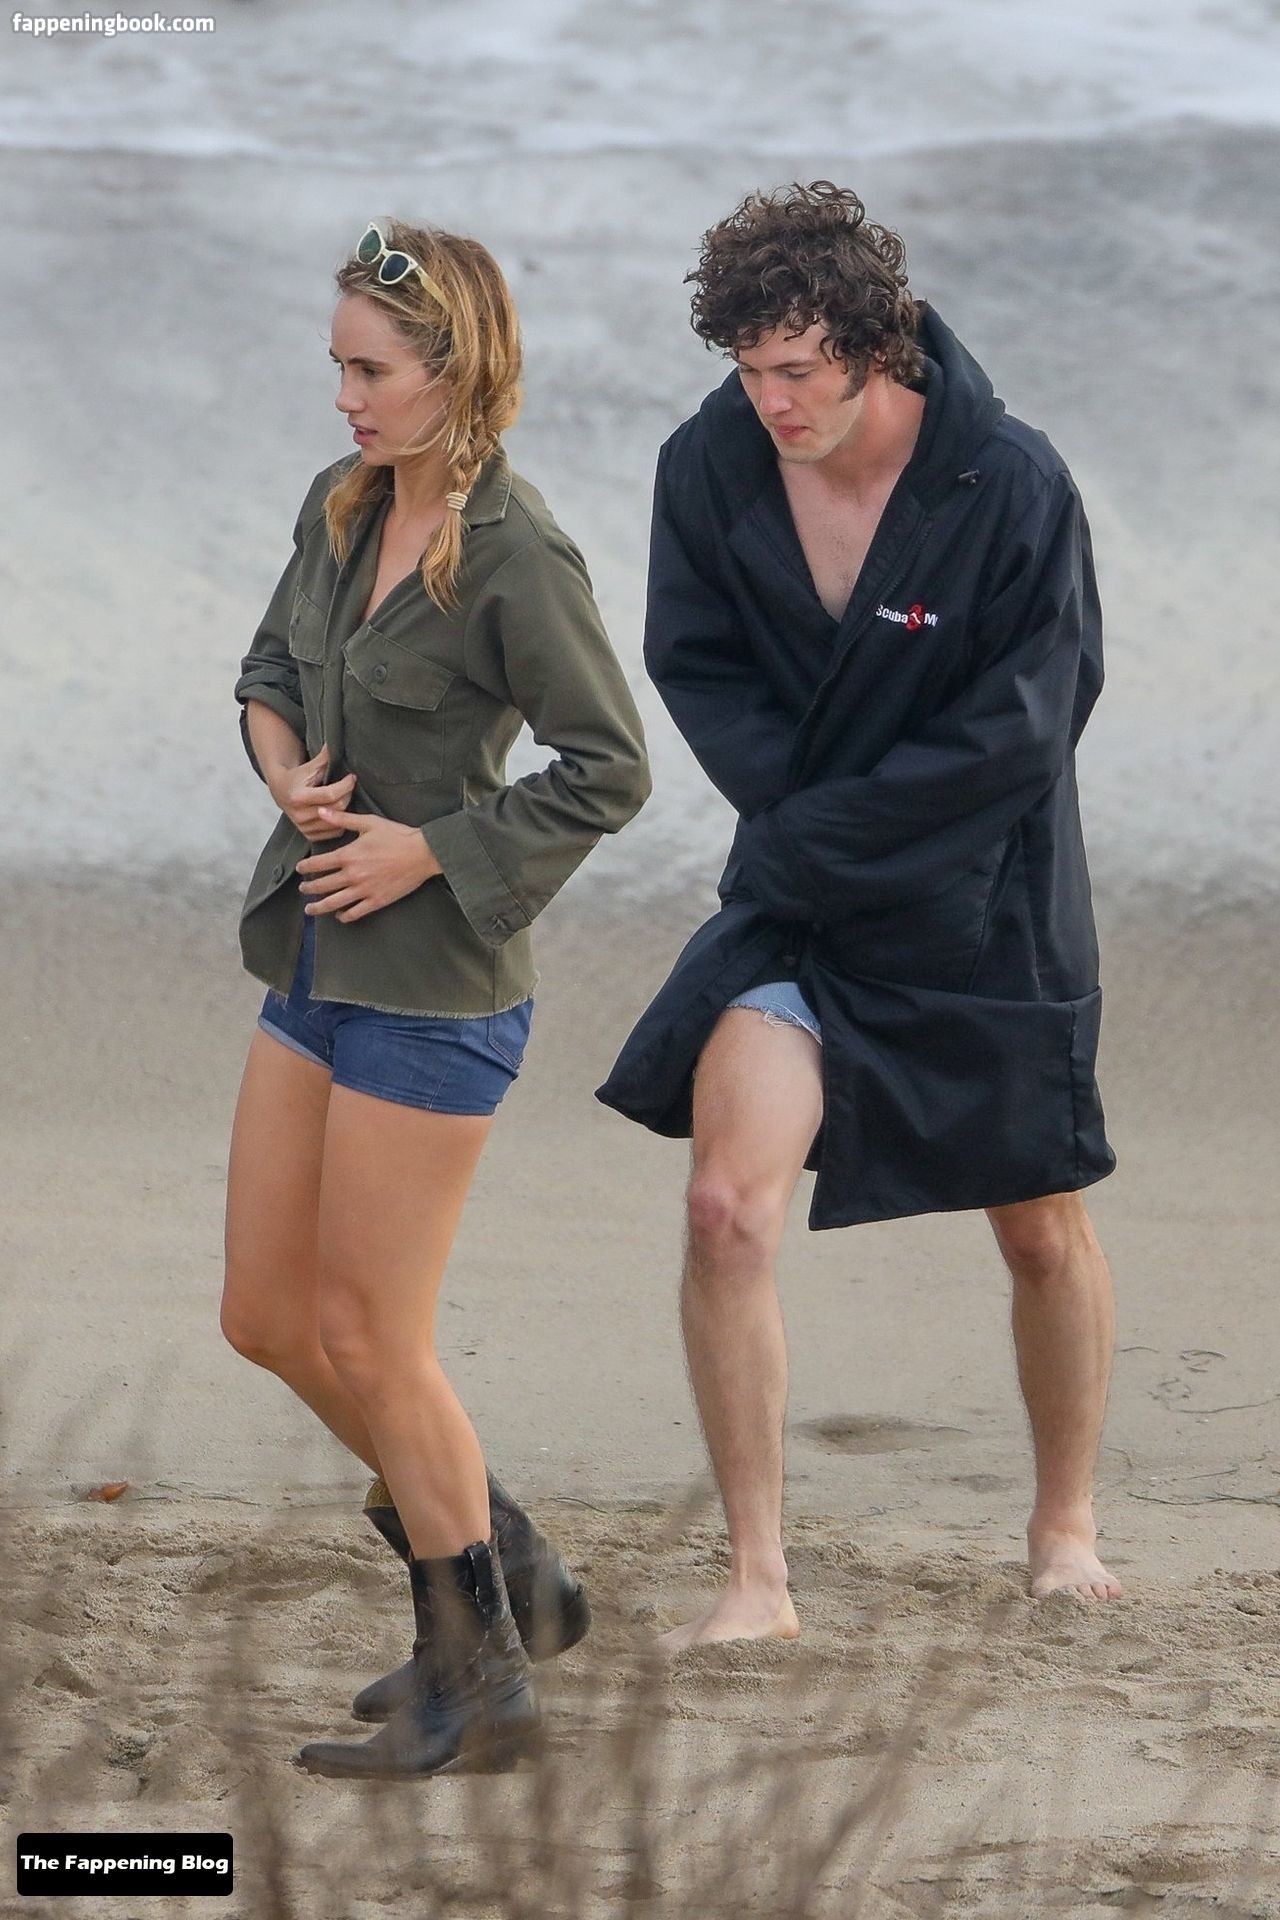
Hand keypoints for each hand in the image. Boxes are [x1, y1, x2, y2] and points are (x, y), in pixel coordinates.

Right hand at [269, 745, 356, 843]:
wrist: (281, 791)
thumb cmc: (298, 776)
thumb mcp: (309, 766)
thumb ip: (325, 757)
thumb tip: (336, 743)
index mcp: (297, 797)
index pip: (330, 794)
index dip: (346, 785)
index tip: (352, 776)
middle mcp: (299, 815)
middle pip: (337, 808)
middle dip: (348, 795)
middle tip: (350, 785)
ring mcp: (304, 828)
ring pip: (338, 822)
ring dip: (346, 808)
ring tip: (345, 796)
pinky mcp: (309, 835)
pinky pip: (335, 833)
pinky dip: (340, 822)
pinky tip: (340, 810)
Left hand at [296, 809, 442, 921]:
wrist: (422, 853)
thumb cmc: (397, 836)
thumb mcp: (369, 823)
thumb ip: (343, 819)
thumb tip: (321, 812)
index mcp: (348, 855)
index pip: (318, 864)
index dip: (305, 868)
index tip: (301, 869)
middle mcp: (352, 875)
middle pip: (322, 885)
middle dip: (308, 888)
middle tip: (303, 890)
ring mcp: (364, 890)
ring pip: (334, 903)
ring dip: (319, 907)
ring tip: (310, 910)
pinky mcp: (376, 901)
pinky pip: (355, 913)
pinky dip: (344, 916)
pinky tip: (339, 915)